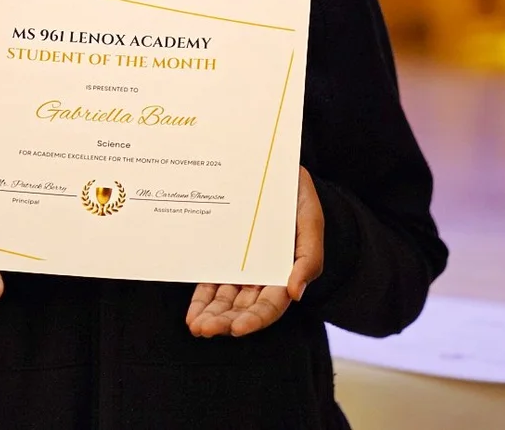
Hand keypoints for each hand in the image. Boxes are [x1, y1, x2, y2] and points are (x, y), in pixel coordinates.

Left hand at [186, 165, 323, 337]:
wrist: (275, 174)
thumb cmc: (298, 199)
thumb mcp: (311, 223)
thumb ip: (309, 259)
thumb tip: (295, 293)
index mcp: (285, 274)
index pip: (271, 305)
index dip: (255, 319)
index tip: (237, 329)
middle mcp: (262, 277)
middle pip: (244, 308)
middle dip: (225, 322)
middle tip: (205, 330)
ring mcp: (241, 269)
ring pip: (226, 300)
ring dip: (211, 316)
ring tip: (196, 327)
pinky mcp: (223, 258)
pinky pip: (212, 284)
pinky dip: (202, 300)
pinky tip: (193, 315)